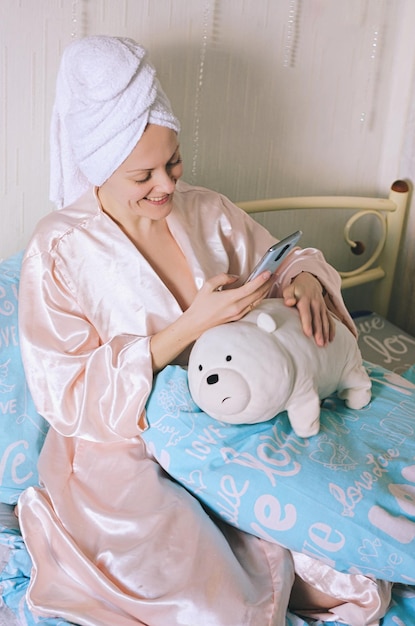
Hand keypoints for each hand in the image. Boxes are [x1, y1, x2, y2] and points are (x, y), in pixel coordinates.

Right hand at [150, 270, 273, 371]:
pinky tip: (260, 293)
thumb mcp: (208, 286)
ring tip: (270, 282)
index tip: (268, 272)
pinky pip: (252, 307)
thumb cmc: (200, 306)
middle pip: (257, 295)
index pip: (250, 288)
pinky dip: (258, 298)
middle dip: (267, 284)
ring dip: (264, 291)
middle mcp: (237, 308)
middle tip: (274, 275)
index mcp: (230, 299)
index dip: (261, 280)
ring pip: (256, 301)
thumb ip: (223, 278)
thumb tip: (235, 277)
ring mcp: (238, 314)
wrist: (195, 324)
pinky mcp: (238, 318)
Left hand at [283, 272, 333, 345]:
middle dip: (319, 332)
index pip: (306, 313)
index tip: (308, 334)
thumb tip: (289, 302)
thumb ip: (288, 296)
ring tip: (324, 344)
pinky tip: (331, 339)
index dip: (307, 323)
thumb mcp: (289, 290)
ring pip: (325, 321)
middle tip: (319, 343)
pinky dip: (332, 329)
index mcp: (305, 299)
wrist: (308, 281)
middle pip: (317, 320)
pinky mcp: (325, 309)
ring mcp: (322, 307)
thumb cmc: (295, 289)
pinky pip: (330, 320)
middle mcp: (315, 303)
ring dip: (325, 333)